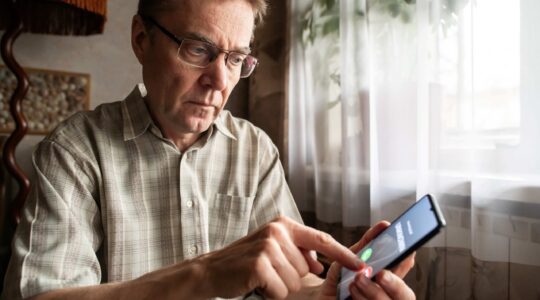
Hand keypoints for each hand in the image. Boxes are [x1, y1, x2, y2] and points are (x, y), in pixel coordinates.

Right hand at [198, 216, 361, 298]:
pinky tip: (256, 283)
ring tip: (261, 277)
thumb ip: (299, 252)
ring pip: (295, 280)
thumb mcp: (274, 249)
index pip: (322, 239)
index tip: (363, 265)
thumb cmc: (246, 261)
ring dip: (280, 286)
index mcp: (284, 225)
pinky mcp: (259, 263)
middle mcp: (278, 231)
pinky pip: (281, 289)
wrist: (213, 270)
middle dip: (292, 277)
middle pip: (307, 267)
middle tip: (269, 272)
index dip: (344, 254)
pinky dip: (271, 292)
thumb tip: (320, 264)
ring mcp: (267, 246)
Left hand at [319, 221, 415, 299]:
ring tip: (357, 280)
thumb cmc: (341, 277)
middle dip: (395, 284)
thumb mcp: (353, 257)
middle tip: (380, 274)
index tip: (404, 253)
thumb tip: (384, 225)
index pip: (407, 273)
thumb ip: (369, 243)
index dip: (407, 264)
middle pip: (406, 296)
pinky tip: (350, 292)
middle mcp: (389, 295)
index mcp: (390, 279)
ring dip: (373, 291)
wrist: (322, 295)